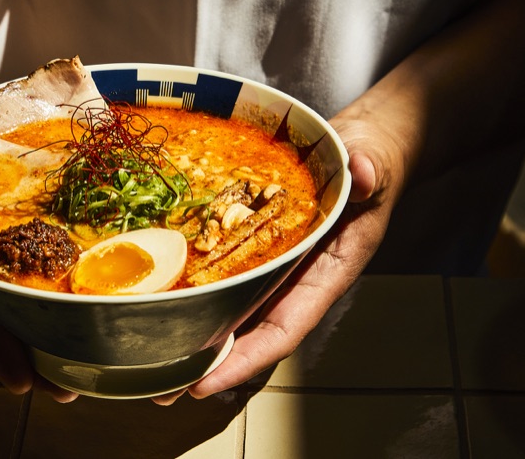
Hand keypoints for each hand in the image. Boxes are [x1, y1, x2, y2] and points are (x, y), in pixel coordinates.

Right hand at [0, 92, 77, 401]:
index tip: (20, 380)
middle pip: (4, 313)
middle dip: (34, 352)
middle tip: (67, 390)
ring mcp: (1, 244)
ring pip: (27, 294)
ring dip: (56, 328)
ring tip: (89, 364)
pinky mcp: (27, 224)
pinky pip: (48, 258)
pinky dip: (67, 284)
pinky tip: (95, 303)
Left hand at [152, 111, 405, 404]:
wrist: (361, 141)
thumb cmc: (373, 156)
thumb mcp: (375, 162)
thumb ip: (371, 172)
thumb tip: (364, 173)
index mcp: (327, 272)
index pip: (285, 329)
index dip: (246, 359)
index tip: (207, 382)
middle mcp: (295, 275)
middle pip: (248, 329)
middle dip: (208, 359)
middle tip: (160, 382)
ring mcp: (272, 259)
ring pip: (231, 303)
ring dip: (194, 326)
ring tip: (149, 351)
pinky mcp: (254, 237)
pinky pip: (222, 266)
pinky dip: (196, 282)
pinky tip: (163, 291)